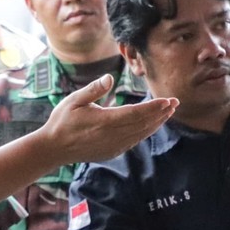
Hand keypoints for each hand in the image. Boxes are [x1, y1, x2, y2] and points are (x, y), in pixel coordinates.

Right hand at [39, 75, 177, 166]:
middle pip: (143, 124)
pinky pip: (133, 141)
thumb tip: (110, 77)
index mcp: (104, 121)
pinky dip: (145, 133)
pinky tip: (151, 126)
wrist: (54, 148)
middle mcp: (112, 135)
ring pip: (141, 134)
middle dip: (160, 113)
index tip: (168, 100)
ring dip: (156, 123)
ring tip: (167, 113)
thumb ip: (93, 89)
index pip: (136, 113)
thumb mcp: (73, 100)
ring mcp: (113, 146)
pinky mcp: (112, 151)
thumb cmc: (62, 121)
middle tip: (175, 103)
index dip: (154, 107)